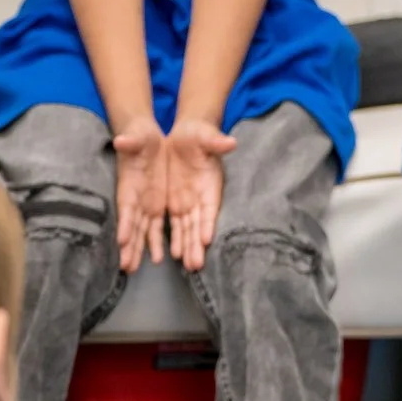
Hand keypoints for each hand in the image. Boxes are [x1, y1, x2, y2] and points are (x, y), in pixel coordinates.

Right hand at [112, 115, 166, 274]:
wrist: (148, 137)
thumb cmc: (140, 136)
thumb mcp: (138, 136)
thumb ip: (131, 141)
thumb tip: (121, 140)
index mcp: (130, 184)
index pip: (126, 207)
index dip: (124, 224)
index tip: (121, 242)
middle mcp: (137, 199)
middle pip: (131, 227)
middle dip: (129, 247)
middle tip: (126, 268)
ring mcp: (147, 204)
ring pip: (143, 232)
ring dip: (139, 250)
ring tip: (134, 269)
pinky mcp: (158, 204)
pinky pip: (158, 226)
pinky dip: (156, 241)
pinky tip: (159, 258)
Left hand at [165, 117, 236, 271]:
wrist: (186, 136)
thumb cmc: (198, 134)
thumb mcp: (205, 135)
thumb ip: (215, 141)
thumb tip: (230, 142)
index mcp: (209, 184)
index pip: (209, 206)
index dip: (208, 221)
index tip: (206, 238)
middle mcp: (199, 198)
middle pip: (198, 225)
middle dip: (197, 245)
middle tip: (195, 265)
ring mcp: (187, 203)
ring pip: (186, 230)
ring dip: (186, 247)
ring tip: (187, 266)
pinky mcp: (174, 204)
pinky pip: (172, 225)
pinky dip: (173, 239)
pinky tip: (171, 255)